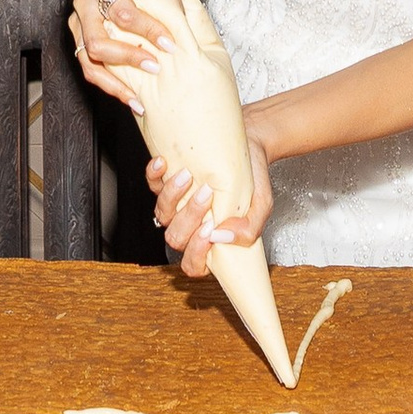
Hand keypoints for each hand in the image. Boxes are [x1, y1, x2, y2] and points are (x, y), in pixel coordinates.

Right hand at [68, 0, 170, 113]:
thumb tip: (182, 26)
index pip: (123, 12)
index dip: (148, 29)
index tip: (170, 43)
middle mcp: (84, 4)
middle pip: (98, 40)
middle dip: (128, 58)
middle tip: (155, 67)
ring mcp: (77, 24)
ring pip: (88, 59)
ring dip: (115, 81)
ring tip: (139, 97)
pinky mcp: (78, 40)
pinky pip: (89, 68)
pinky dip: (110, 85)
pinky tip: (131, 97)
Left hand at [148, 129, 274, 278]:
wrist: (250, 148)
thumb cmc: (253, 182)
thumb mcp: (261, 206)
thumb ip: (250, 228)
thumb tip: (224, 236)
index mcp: (211, 240)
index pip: (193, 265)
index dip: (196, 253)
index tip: (209, 231)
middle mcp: (190, 227)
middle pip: (176, 238)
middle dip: (189, 217)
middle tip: (207, 194)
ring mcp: (177, 205)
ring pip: (162, 212)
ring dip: (172, 195)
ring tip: (189, 176)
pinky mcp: (168, 182)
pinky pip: (152, 183)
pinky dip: (154, 174)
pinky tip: (165, 163)